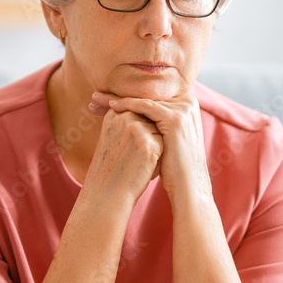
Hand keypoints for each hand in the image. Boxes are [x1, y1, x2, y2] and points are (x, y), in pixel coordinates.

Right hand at [81, 104, 162, 207]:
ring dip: (156, 148)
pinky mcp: (147, 143)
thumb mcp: (115, 136)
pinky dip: (159, 158)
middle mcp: (124, 116)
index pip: (142, 113)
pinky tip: (145, 168)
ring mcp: (136, 128)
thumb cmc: (114, 166)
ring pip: (160, 132)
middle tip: (134, 157)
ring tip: (139, 162)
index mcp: (115, 112)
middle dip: (149, 140)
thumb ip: (130, 121)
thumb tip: (156, 114)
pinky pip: (165, 144)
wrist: (108, 193)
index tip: (130, 148)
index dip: (142, 132)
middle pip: (153, 121)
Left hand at [89, 91, 211, 202]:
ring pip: (143, 100)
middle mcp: (188, 103)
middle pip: (146, 96)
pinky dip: (127, 105)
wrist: (188, 186)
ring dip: (117, 99)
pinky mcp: (175, 118)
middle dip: (118, 97)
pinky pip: (146, 106)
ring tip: (96, 100)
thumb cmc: (173, 166)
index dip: (125, 98)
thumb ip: (153, 123)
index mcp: (186, 105)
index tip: (102, 101)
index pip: (150, 98)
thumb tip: (130, 115)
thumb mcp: (163, 138)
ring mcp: (183, 110)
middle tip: (95, 98)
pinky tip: (111, 106)